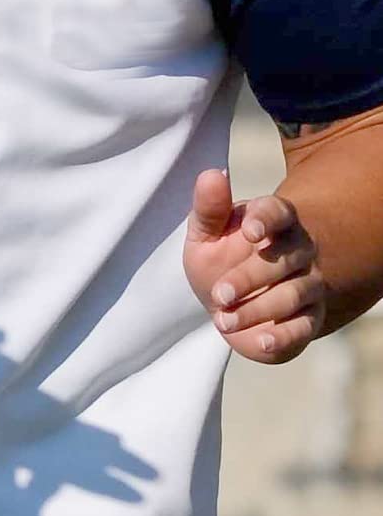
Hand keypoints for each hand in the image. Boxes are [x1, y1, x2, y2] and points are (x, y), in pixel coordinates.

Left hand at [183, 169, 324, 362]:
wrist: (231, 301)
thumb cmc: (219, 256)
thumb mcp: (206, 232)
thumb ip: (208, 207)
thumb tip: (211, 174)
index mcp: (272, 220)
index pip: (278, 212)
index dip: (266, 219)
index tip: (249, 230)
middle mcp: (297, 250)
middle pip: (283, 259)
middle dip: (249, 277)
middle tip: (218, 294)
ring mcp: (307, 284)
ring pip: (292, 294)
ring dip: (257, 309)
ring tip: (222, 319)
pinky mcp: (308, 318)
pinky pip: (303, 327)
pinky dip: (283, 337)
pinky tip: (259, 341)